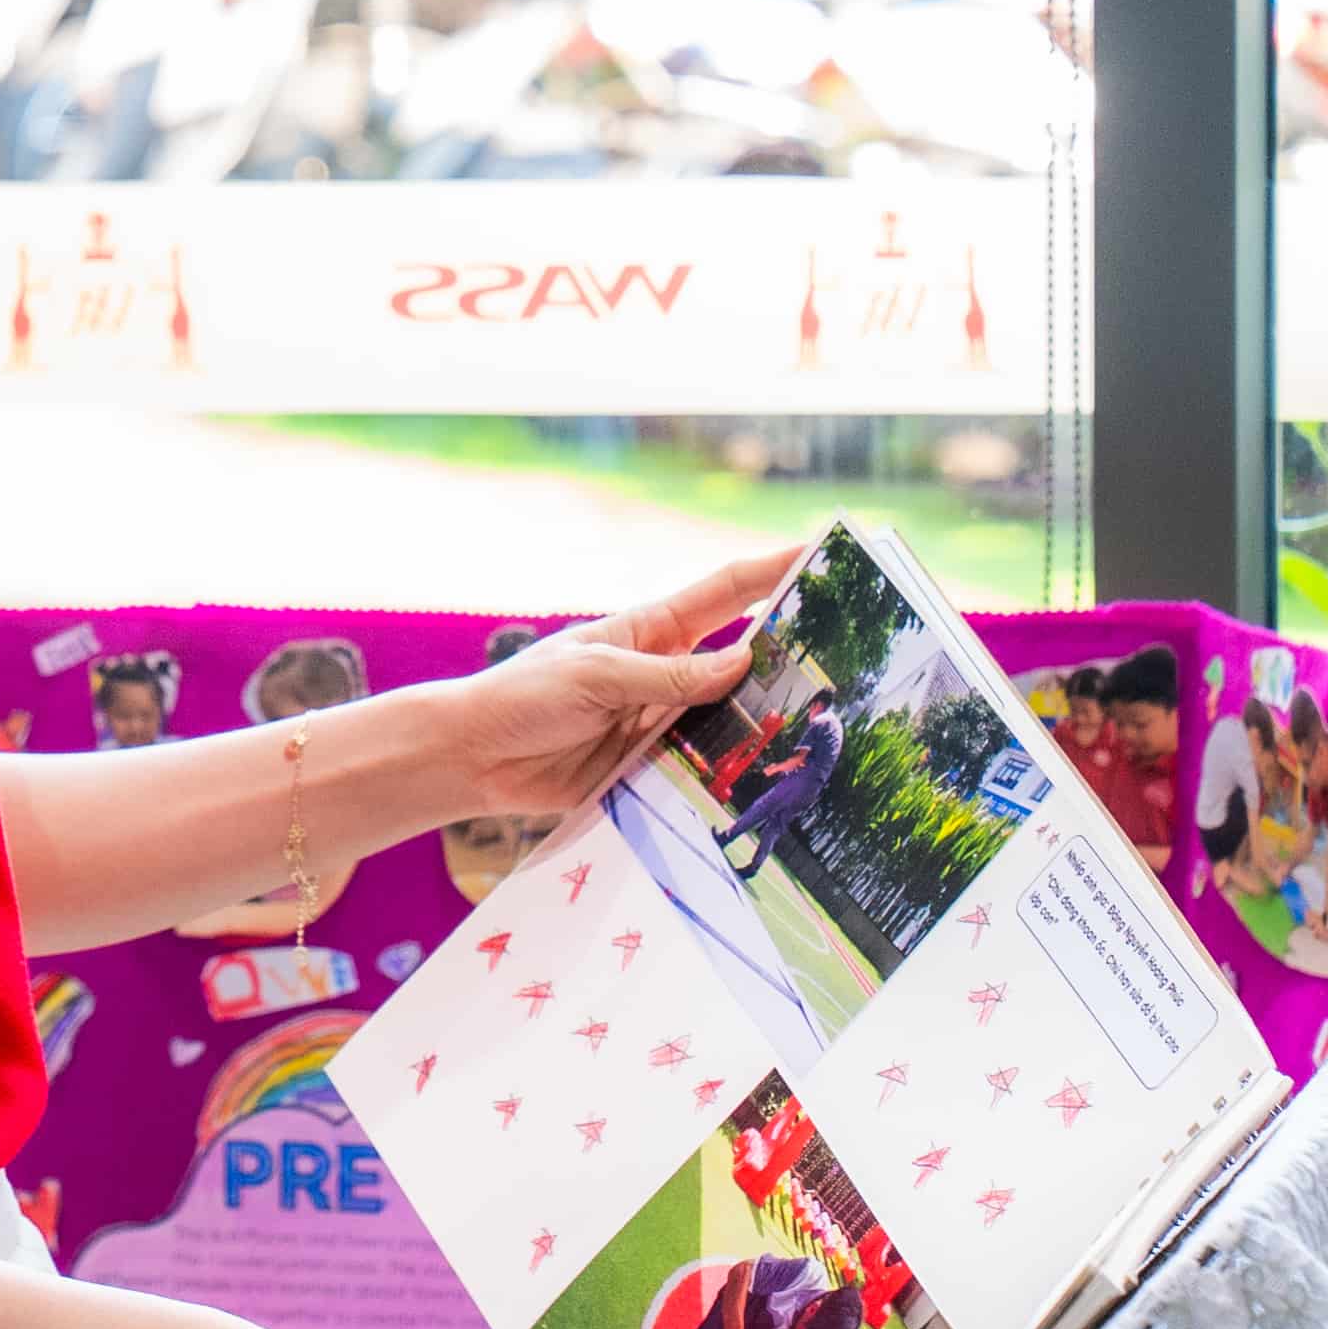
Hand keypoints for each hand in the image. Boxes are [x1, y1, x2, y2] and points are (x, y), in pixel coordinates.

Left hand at [415, 542, 799, 826]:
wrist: (477, 757)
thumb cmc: (526, 695)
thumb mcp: (598, 676)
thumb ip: (669, 676)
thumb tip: (744, 663)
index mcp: (652, 629)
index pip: (727, 591)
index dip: (775, 569)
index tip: (823, 551)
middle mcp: (667, 670)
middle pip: (743, 656)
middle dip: (792, 651)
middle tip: (850, 650)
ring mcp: (663, 718)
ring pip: (732, 715)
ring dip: (768, 718)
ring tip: (824, 720)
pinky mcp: (653, 765)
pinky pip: (705, 764)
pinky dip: (734, 770)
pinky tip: (768, 777)